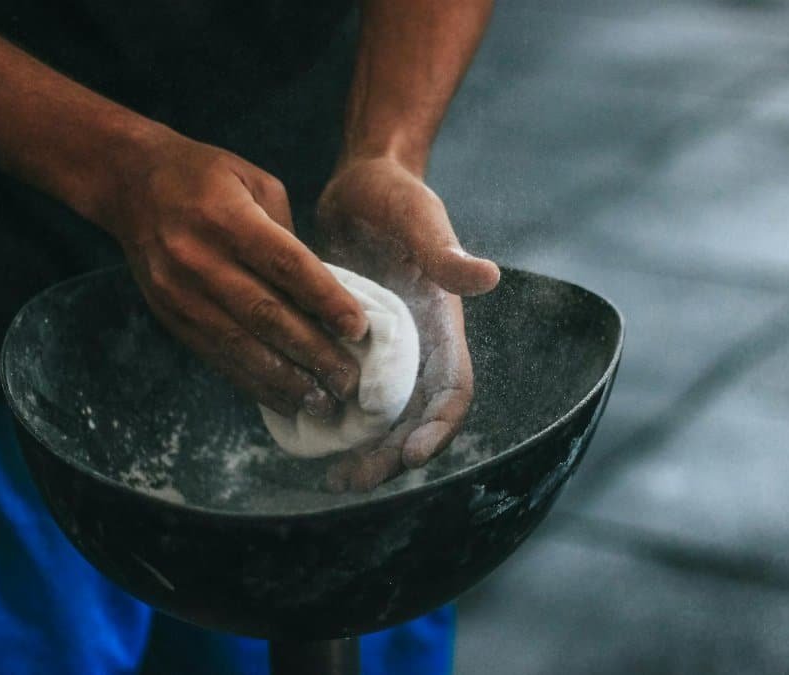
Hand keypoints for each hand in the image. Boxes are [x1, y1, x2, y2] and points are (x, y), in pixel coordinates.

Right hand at [101, 128, 369, 418]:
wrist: (130, 183)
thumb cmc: (207, 177)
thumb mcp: (256, 182)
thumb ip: (289, 236)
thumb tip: (324, 294)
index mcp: (227, 218)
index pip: (285, 265)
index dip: (325, 300)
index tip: (358, 329)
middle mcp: (199, 259)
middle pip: (266, 315)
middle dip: (314, 352)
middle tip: (350, 380)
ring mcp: (180, 293)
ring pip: (241, 346)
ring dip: (286, 380)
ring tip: (324, 402)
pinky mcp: (170, 317)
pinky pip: (217, 356)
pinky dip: (254, 382)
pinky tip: (285, 398)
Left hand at [317, 156, 498, 490]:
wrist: (360, 183)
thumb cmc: (394, 194)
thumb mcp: (417, 217)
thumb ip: (443, 251)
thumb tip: (485, 277)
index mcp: (440, 325)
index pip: (451, 389)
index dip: (437, 428)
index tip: (410, 455)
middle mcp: (417, 347)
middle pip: (413, 419)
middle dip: (389, 456)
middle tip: (353, 482)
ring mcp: (383, 350)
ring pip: (379, 417)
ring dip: (362, 450)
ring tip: (332, 480)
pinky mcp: (351, 346)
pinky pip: (348, 395)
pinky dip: (333, 421)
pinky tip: (303, 438)